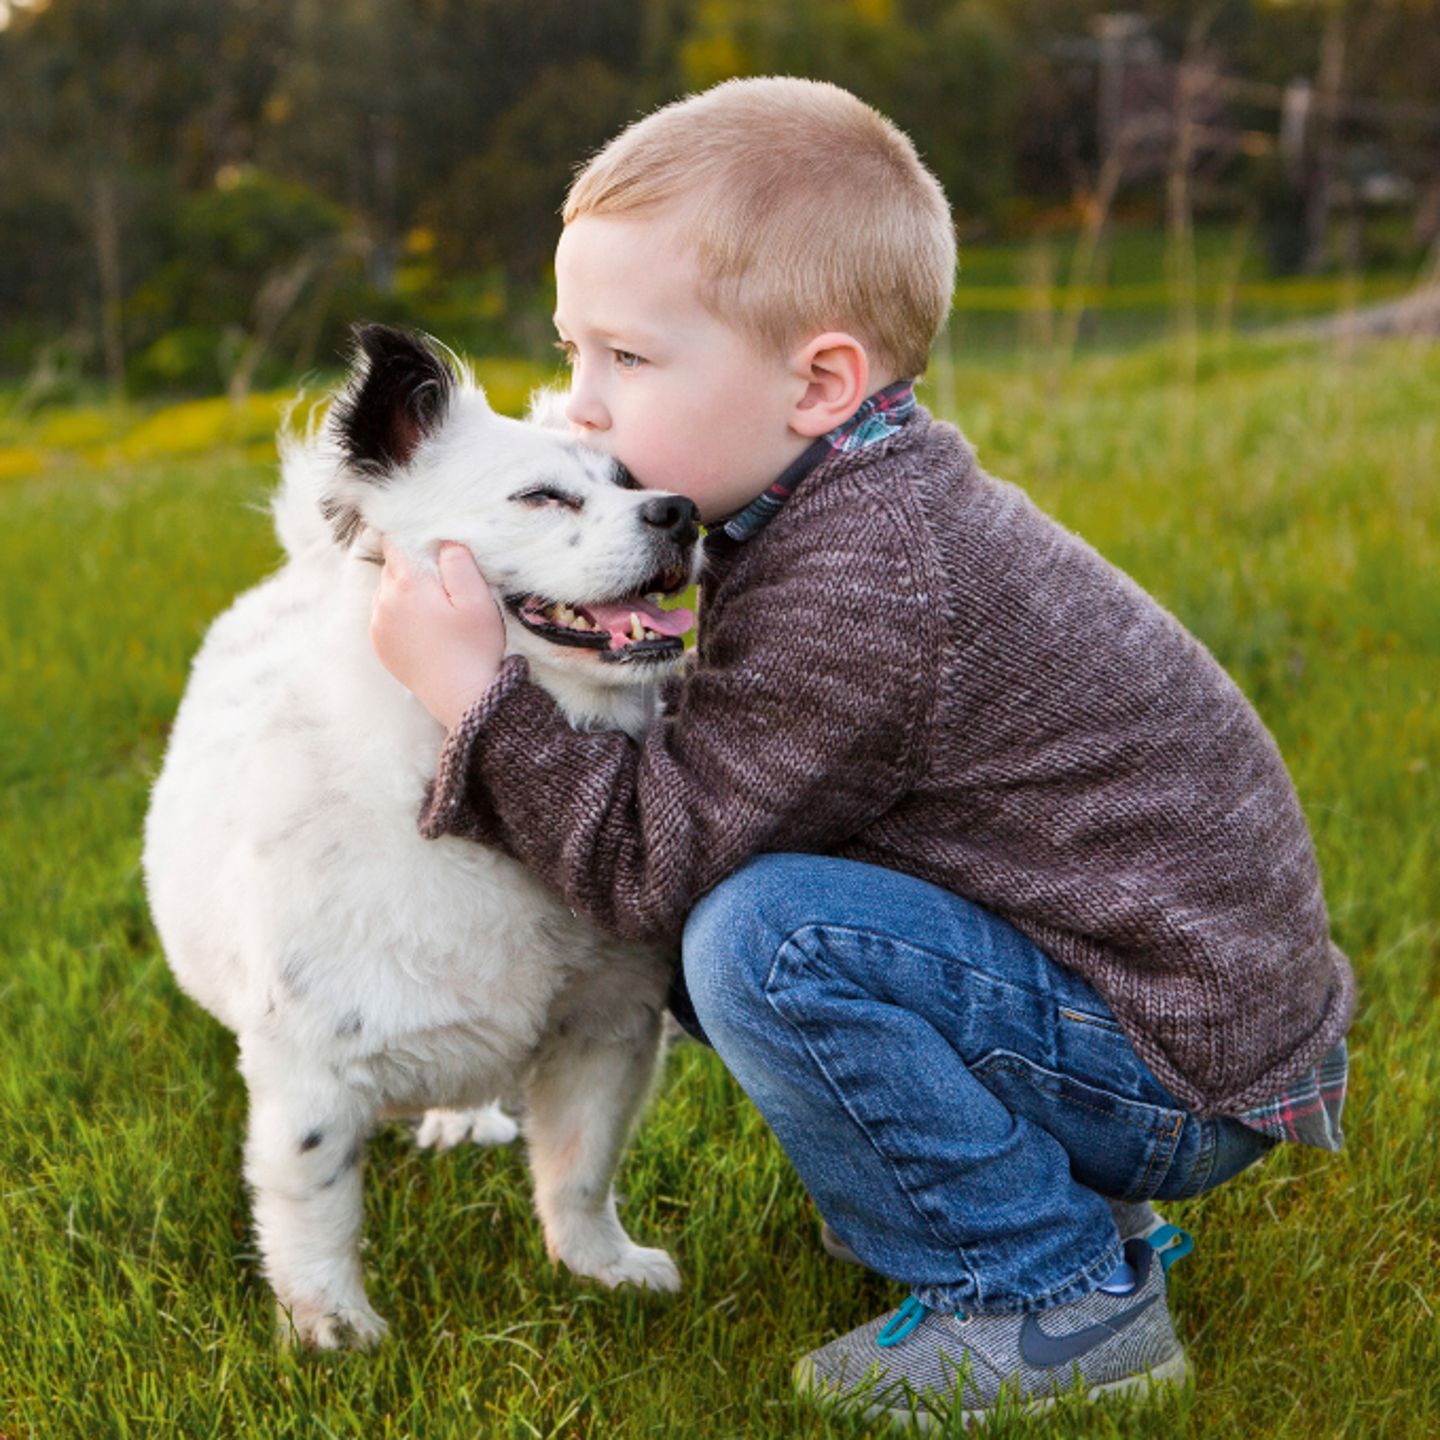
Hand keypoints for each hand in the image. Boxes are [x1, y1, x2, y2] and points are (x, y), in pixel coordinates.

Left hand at [371, 539, 506, 729]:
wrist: (464, 699)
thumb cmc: (475, 649)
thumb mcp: (478, 600)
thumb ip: (458, 562)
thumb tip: (443, 542)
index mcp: (406, 585)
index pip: (396, 543)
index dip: (414, 539)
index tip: (434, 549)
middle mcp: (384, 602)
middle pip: (391, 566)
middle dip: (413, 566)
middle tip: (443, 583)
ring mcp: (378, 625)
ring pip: (386, 590)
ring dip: (406, 590)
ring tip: (435, 608)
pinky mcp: (380, 645)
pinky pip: (384, 614)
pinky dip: (400, 612)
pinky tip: (425, 626)